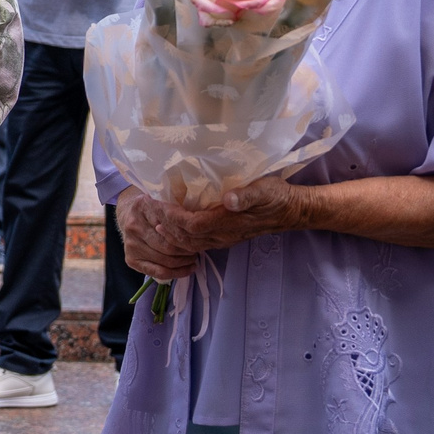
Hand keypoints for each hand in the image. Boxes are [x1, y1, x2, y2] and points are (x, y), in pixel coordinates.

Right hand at [117, 188, 198, 280]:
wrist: (128, 215)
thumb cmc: (153, 209)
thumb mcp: (164, 201)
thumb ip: (177, 210)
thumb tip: (200, 224)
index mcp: (142, 207)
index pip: (170, 225)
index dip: (188, 233)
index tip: (200, 236)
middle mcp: (134, 226)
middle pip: (168, 245)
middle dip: (187, 250)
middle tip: (199, 249)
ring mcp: (131, 244)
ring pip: (165, 260)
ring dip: (184, 262)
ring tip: (194, 258)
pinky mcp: (130, 259)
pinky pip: (157, 272)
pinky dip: (176, 273)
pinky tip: (188, 269)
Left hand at [120, 177, 314, 278]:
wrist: (290, 212)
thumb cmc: (276, 197)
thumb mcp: (266, 190)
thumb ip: (248, 195)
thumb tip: (230, 199)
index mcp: (228, 223)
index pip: (190, 225)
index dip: (171, 216)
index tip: (155, 201)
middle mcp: (221, 235)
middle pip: (183, 237)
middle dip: (161, 223)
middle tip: (143, 206)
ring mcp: (221, 239)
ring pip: (186, 244)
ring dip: (166, 231)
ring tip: (150, 215)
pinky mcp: (221, 237)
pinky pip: (193, 243)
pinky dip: (177, 236)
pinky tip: (167, 224)